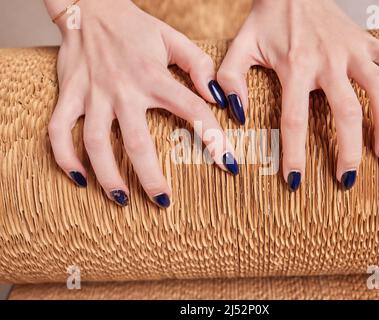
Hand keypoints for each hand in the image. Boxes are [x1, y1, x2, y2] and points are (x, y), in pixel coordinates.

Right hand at [46, 0, 237, 207]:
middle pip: (137, 142)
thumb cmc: (134, 27)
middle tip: (164, 202)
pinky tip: (79, 177)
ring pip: (96, 143)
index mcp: (154, 77)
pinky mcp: (69, 94)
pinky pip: (58, 130)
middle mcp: (123, 90)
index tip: (229, 165)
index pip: (191, 111)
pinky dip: (64, 156)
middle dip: (152, 177)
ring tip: (122, 200)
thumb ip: (198, 65)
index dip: (214, 139)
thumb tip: (217, 97)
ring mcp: (92, 94)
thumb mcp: (172, 39)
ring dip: (108, 175)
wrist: (90, 5)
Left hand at [217, 0, 378, 190]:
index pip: (295, 120)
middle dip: (348, 150)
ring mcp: (353, 50)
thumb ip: (230, 80)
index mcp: (295, 66)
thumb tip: (236, 113)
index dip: (294, 154)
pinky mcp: (368, 41)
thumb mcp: (240, 47)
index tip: (296, 181)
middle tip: (347, 178)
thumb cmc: (267, 18)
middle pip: (346, 112)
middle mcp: (329, 60)